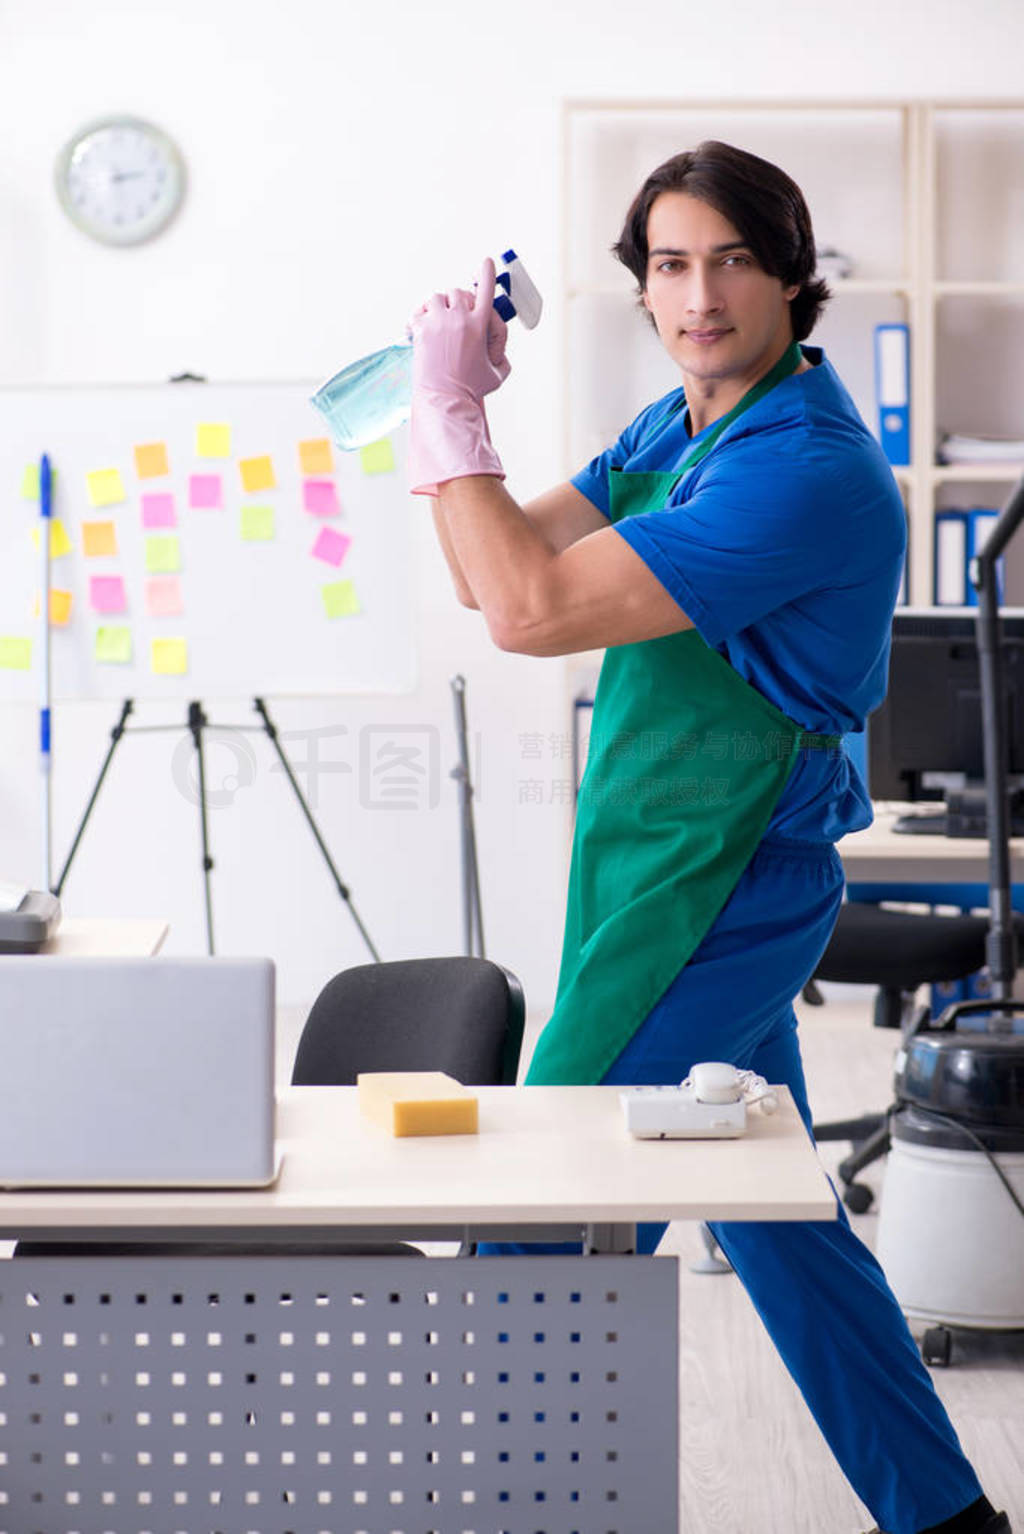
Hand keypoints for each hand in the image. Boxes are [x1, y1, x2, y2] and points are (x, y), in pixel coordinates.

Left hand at [409, 258, 510, 402]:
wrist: (445, 400)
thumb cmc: (471, 391)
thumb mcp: (496, 376)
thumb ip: (502, 360)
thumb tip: (500, 354)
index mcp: (480, 326)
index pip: (487, 292)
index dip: (487, 275)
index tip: (487, 262)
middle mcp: (460, 319)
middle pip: (457, 292)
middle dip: (456, 301)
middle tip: (452, 317)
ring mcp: (439, 322)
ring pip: (436, 298)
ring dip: (437, 307)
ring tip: (436, 323)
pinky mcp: (420, 330)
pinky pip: (418, 311)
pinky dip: (418, 318)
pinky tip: (418, 330)